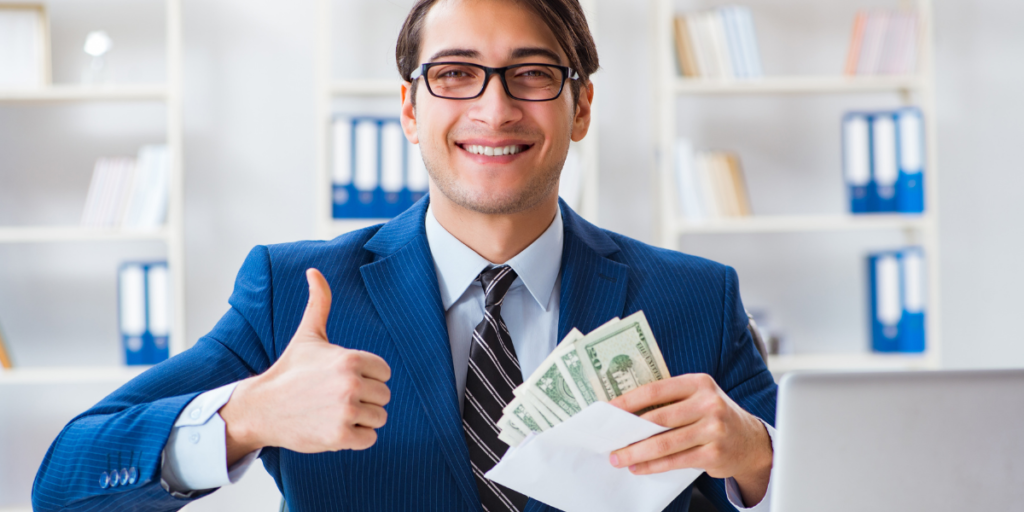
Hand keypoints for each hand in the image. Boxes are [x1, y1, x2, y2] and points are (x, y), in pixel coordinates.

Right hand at [221, 269, 390, 464]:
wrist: (262, 407)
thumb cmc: (290, 371)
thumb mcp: (308, 335)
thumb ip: (319, 302)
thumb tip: (313, 271)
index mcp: (350, 359)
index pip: (384, 372)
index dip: (367, 377)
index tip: (343, 379)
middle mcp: (351, 384)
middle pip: (384, 396)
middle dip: (365, 399)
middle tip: (336, 398)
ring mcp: (346, 411)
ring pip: (379, 418)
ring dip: (361, 419)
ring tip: (335, 412)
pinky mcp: (340, 436)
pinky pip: (370, 439)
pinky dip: (356, 438)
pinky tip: (334, 427)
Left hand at [608, 373, 771, 505]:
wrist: (751, 441)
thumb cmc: (714, 416)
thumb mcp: (698, 398)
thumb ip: (670, 401)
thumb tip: (627, 413)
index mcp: (699, 383)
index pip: (656, 390)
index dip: (629, 400)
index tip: (608, 410)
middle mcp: (709, 403)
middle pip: (658, 418)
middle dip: (629, 431)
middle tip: (609, 439)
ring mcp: (713, 429)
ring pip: (665, 443)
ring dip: (637, 452)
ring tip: (619, 457)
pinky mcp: (714, 453)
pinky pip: (676, 461)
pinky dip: (653, 466)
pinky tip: (639, 467)